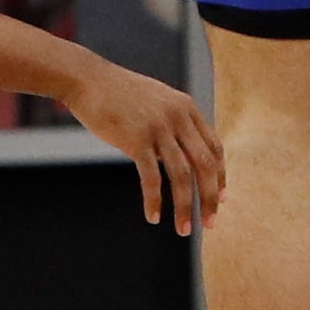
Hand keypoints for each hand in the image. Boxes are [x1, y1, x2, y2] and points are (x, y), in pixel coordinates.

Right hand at [64, 59, 222, 232]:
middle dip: (210, 197)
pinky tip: (153, 217)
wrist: (89, 80)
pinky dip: (154, 201)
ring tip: (183, 229)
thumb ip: (172, 123)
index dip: (219, 176)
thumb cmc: (119, 94)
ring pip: (182, 175)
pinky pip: (151, 178)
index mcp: (186, 107)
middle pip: (205, 164)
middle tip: (210, 223)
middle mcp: (178, 117)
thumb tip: (182, 153)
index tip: (220, 199)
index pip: (214, 147)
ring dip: (185, 207)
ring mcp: (158, 128)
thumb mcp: (156, 102)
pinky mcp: (136, 140)